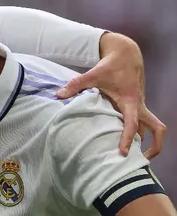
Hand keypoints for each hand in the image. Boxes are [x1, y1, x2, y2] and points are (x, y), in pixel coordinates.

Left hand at [57, 32, 165, 157]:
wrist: (126, 54)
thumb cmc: (110, 66)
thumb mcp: (92, 74)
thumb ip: (75, 85)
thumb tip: (58, 95)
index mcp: (131, 101)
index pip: (132, 124)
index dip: (127, 139)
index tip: (122, 153)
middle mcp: (140, 106)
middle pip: (157, 129)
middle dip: (155, 146)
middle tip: (140, 161)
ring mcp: (141, 106)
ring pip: (150, 128)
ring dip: (146, 142)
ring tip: (130, 158)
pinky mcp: (138, 106)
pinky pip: (144, 124)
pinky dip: (139, 134)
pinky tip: (124, 143)